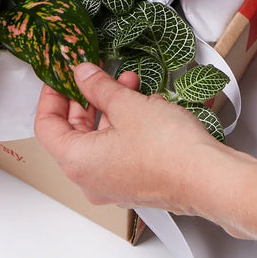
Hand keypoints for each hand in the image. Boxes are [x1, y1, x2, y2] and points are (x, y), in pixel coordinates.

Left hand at [34, 63, 256, 240]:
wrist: (209, 178)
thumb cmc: (169, 150)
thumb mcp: (127, 105)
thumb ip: (99, 87)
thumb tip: (82, 74)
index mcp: (77, 162)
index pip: (46, 126)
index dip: (52, 95)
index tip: (61, 75)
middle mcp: (90, 179)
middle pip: (73, 133)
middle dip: (87, 97)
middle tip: (95, 73)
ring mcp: (113, 184)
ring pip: (100, 139)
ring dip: (111, 107)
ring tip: (129, 82)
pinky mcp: (135, 183)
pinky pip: (120, 149)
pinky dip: (126, 125)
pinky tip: (146, 104)